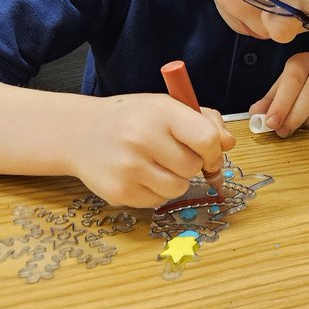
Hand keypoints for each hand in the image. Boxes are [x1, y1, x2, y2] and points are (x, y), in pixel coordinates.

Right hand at [67, 94, 233, 207]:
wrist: (80, 133)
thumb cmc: (132, 119)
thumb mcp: (167, 107)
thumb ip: (204, 120)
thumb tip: (228, 143)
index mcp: (161, 112)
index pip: (206, 138)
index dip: (214, 150)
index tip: (209, 153)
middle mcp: (143, 139)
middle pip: (193, 167)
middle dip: (190, 164)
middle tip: (172, 154)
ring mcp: (129, 168)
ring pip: (178, 188)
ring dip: (174, 180)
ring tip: (155, 164)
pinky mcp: (119, 192)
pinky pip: (157, 202)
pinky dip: (154, 192)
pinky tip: (139, 175)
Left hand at [248, 52, 308, 136]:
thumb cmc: (303, 88)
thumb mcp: (283, 92)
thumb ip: (269, 104)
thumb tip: (255, 115)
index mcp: (302, 61)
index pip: (292, 80)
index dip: (282, 103)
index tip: (272, 122)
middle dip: (296, 116)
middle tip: (285, 132)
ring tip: (305, 126)